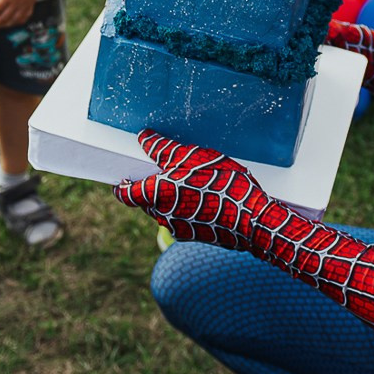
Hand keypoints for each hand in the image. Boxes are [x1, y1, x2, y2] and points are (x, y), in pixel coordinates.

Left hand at [115, 131, 268, 251]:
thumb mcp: (191, 156)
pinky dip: (186, 207)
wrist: (252, 218)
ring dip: (171, 196)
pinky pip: (181, 218)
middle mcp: (162, 216)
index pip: (126, 193)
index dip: (121, 184)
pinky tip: (206, 195)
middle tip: (166, 170)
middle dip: (152, 186)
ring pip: (165, 209)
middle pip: (147, 200)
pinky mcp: (194, 235)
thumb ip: (162, 148)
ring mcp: (178, 228)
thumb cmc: (222, 184)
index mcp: (156, 196)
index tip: (121, 178)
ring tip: (192, 180)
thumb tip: (144, 138)